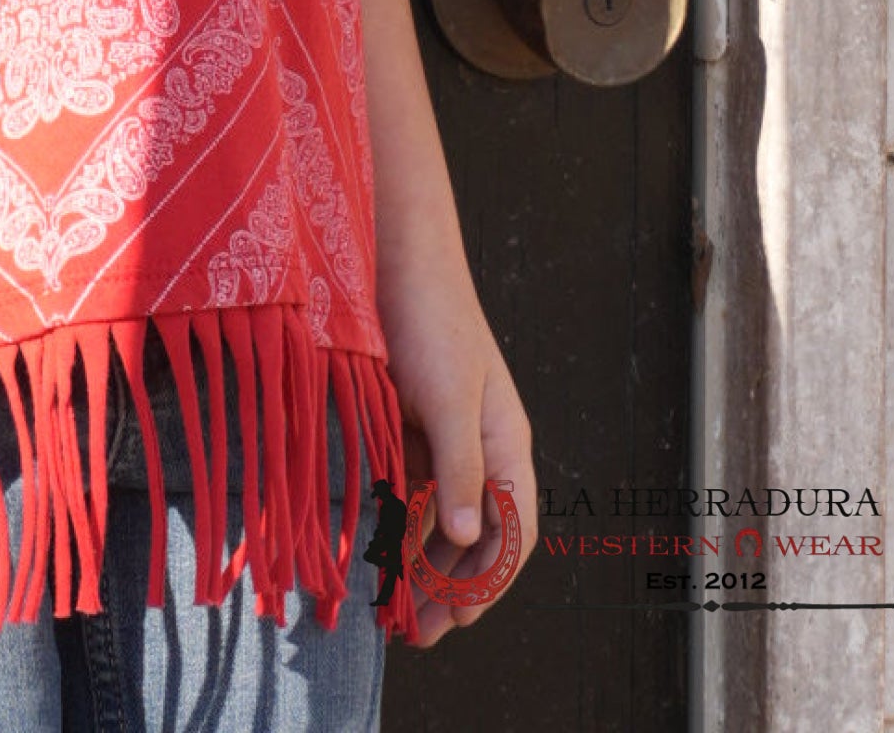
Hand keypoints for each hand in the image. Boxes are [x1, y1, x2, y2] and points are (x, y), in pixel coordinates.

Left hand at [378, 242, 536, 646]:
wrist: (395, 259)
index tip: (456, 617)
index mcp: (505, 442)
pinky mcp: (410, 424)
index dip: (491, 580)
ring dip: (423, 566)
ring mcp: (445, 436)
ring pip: (441, 519)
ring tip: (395, 612)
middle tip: (418, 634)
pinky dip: (400, 527)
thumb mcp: (449, 396)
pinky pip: (410, 490)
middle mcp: (480, 446)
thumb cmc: (432, 318)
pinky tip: (380, 555)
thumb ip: (460, 467)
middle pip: (477, 536)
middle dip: (452, 588)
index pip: (514, 532)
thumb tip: (472, 540)